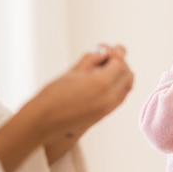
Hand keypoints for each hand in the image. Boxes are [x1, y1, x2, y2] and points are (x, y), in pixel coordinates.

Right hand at [0, 44, 133, 171]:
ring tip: (104, 70)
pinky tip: (103, 82)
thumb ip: (91, 59)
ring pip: (127, 87)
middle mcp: (109, 97)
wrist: (44, 120)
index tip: (102, 52)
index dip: (113, 55)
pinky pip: (120, 98)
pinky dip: (118, 87)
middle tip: (105, 59)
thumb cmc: (54, 93)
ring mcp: (108, 108)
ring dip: (121, 76)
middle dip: (120, 65)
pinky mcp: (104, 115)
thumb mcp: (73, 71)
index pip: (120, 63)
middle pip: (128, 75)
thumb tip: (104, 51)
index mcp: (102, 83)